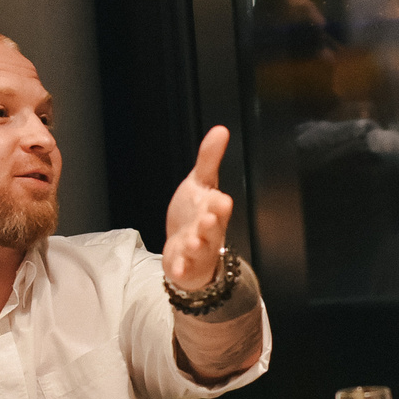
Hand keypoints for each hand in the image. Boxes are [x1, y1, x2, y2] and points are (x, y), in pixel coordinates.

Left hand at [162, 126, 233, 292]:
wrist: (185, 249)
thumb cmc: (195, 215)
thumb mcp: (200, 183)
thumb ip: (209, 159)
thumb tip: (221, 129)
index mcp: (213, 210)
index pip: (219, 206)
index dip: (219, 204)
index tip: (221, 199)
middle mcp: (208, 231)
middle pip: (213, 228)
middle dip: (211, 224)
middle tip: (209, 218)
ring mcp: (197, 250)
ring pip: (200, 248)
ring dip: (196, 245)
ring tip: (192, 241)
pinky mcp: (184, 265)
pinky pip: (184, 268)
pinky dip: (181, 269)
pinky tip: (177, 268)